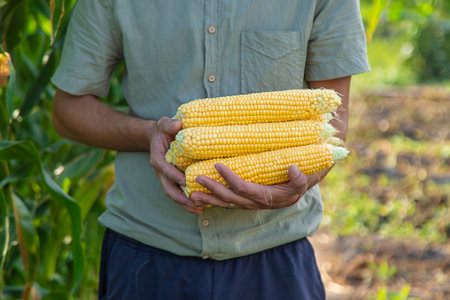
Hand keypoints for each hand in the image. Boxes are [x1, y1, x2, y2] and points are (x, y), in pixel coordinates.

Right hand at [148, 116, 203, 213]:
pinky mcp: (173, 181)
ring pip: (174, 194)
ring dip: (186, 204)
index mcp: (158, 159)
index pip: (164, 169)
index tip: (185, 181)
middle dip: (180, 198)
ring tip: (200, 209)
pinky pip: (180, 193)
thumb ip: (169, 124)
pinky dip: (188, 202)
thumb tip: (177, 124)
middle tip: (195, 203)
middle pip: (168, 188)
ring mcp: (167, 178)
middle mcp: (161, 171)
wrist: (158, 137)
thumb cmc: (163, 130)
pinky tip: (201, 206)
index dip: (174, 176)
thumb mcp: (164, 124)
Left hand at [190, 163, 312, 209]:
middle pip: (229, 198)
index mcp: (265, 197)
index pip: (243, 188)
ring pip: (225, 203)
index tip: (217, 164)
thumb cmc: (298, 182)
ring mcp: (247, 203)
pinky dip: (213, 200)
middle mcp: (253, 203)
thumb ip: (300, 178)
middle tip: (197, 179)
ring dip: (208, 199)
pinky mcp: (243, 201)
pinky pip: (226, 202)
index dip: (229, 178)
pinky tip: (200, 197)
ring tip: (191, 194)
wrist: (297, 190)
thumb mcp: (304, 180)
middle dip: (212, 189)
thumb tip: (292, 168)